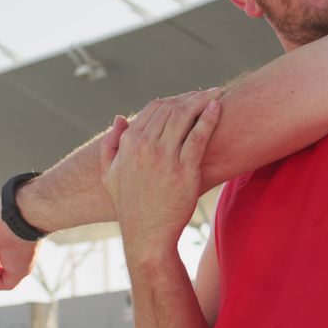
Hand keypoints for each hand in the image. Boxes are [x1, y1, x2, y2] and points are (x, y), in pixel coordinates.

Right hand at [99, 89, 221, 258]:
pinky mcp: (185, 170)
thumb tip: (119, 118)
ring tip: (217, 94)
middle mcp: (145, 146)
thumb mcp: (110, 174)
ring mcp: (165, 157)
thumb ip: (110, 145)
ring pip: (185, 116)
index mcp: (128, 143)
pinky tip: (217, 107)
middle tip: (208, 92)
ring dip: (203, 100)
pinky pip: (199, 136)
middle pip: (171, 108)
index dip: (173, 99)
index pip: (153, 108)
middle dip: (191, 96)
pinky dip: (209, 118)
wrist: (146, 235)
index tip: (188, 97)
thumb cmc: (129, 206)